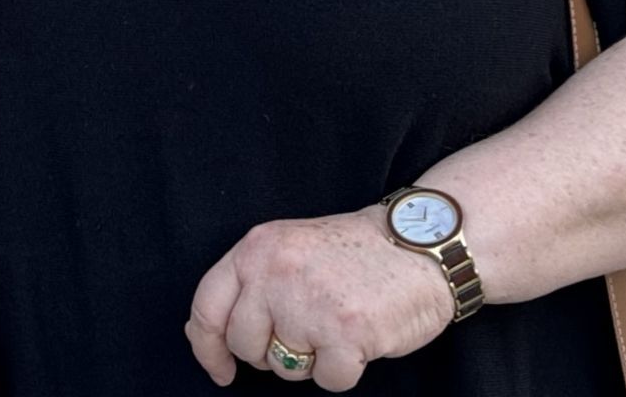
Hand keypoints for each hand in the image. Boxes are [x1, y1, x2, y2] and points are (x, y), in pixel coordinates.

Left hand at [185, 207, 452, 389]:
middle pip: (245, 345)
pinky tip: (360, 337)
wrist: (422, 244)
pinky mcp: (343, 331)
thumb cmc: (355, 253)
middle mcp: (274, 272)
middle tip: (308, 330)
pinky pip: (327, 381)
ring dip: (312, 360)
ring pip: (285, 368)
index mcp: (256, 248)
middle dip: (271, 353)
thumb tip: (203, 334)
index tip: (220, 370)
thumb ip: (250, 284)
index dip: (207, 346)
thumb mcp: (289, 249)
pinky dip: (345, 370)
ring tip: (337, 323)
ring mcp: (307, 302)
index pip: (207, 306)